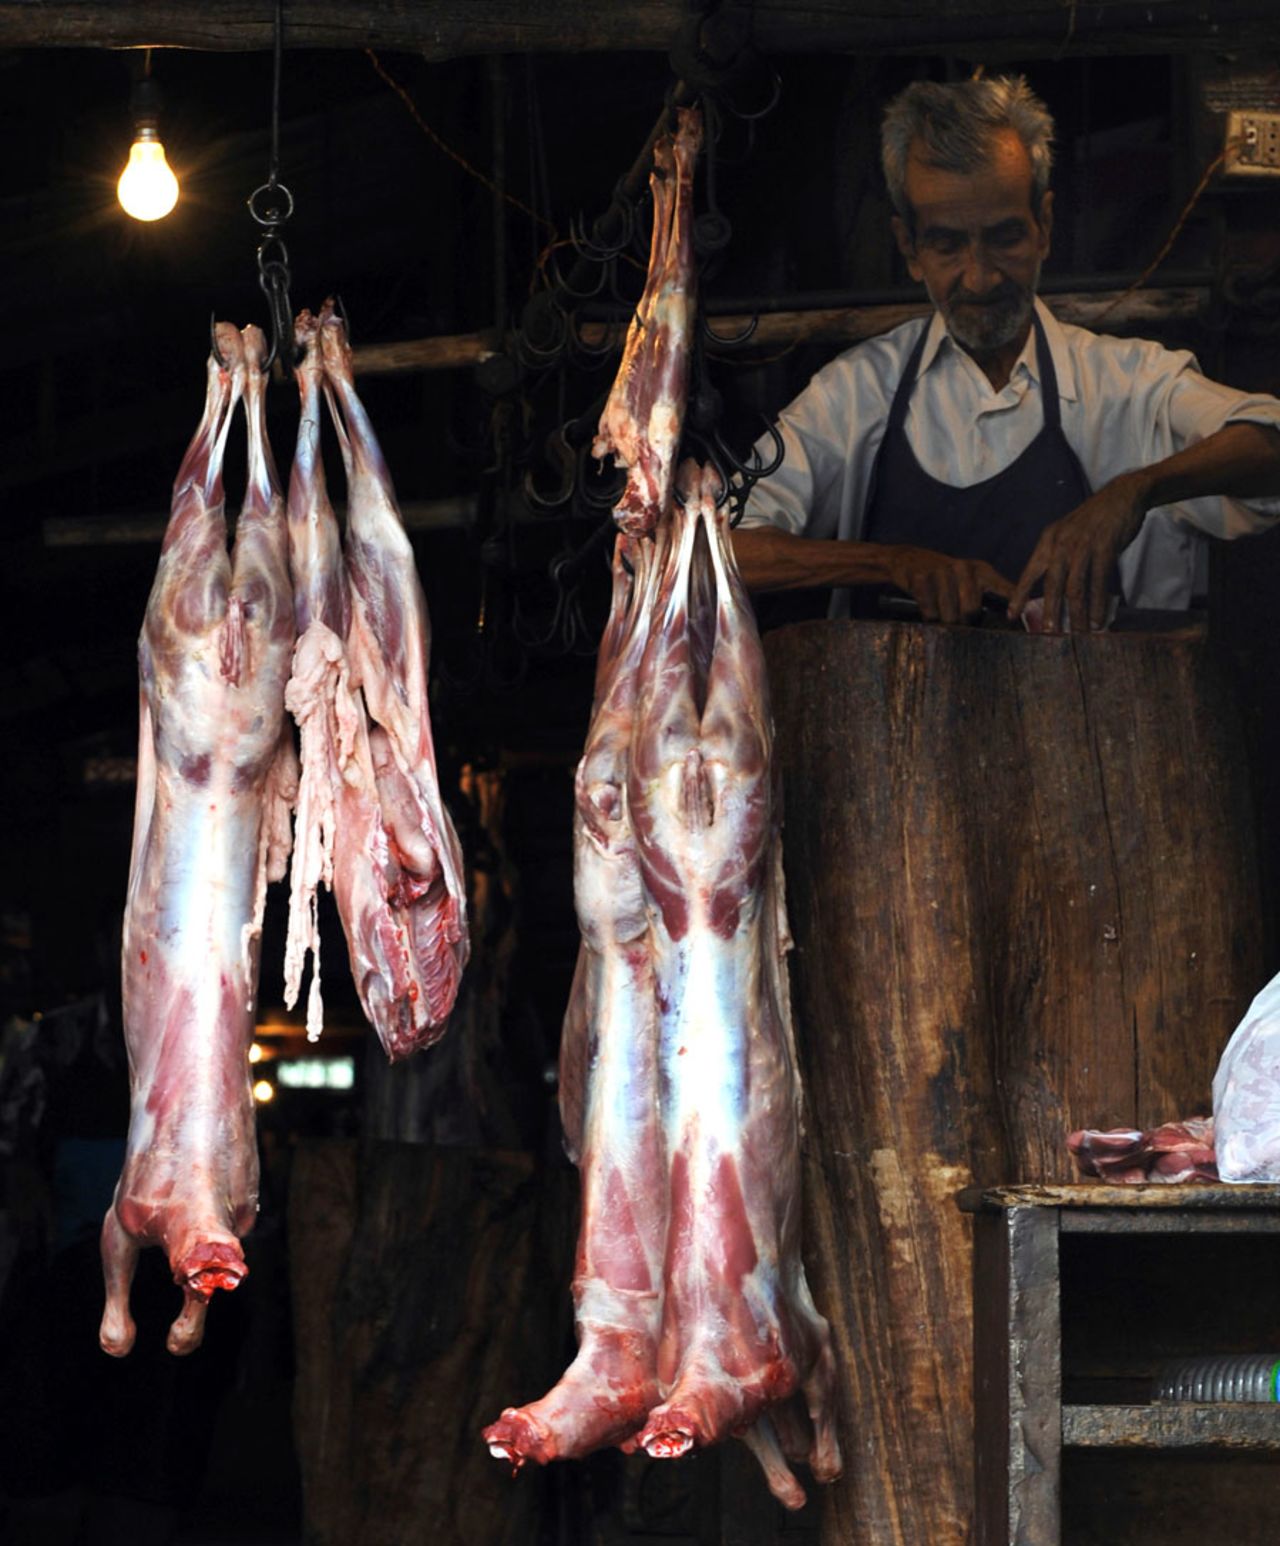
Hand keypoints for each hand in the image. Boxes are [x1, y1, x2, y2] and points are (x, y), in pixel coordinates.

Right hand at [884, 547, 1013, 623]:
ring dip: (942, 620)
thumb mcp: (967, 579)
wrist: (908, 559)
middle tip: (954, 618)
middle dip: (962, 621)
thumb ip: (984, 597)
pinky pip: (929, 612)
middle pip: (970, 611)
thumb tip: (1002, 621)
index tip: (1013, 618)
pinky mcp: (921, 579)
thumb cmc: (942, 578)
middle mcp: (963, 568)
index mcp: (980, 569)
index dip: (1012, 603)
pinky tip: (925, 606)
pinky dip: (927, 616)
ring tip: (938, 611)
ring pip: (949, 615)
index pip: (1003, 587)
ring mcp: (941, 572)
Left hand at [1007, 476, 1147, 633]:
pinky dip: (1098, 604)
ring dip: (1077, 614)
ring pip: (1076, 587)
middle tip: (1048, 635)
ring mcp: (1083, 546)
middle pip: (1051, 585)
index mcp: (1048, 541)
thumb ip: (1057, 557)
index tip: (1011, 616)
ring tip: (1078, 634)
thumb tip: (1052, 589)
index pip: (1029, 572)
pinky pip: (1099, 582)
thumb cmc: (1092, 521)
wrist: (1121, 496)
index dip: (1019, 595)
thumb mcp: (1066, 534)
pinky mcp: (1105, 548)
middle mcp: (1061, 544)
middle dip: (1049, 612)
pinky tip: (1099, 620)